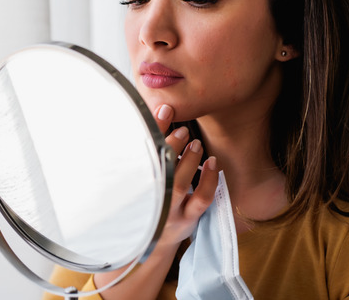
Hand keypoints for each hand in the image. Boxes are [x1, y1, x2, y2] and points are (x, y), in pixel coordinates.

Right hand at [153, 104, 218, 247]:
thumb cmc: (150, 197)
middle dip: (171, 145)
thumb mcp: (146, 173)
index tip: (165, 109)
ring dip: (190, 160)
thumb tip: (163, 109)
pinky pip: (201, 199)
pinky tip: (212, 163)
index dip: (154, 129)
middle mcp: (150, 197)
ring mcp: (169, 210)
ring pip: (179, 184)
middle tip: (182, 131)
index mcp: (135, 182)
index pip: (142, 151)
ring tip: (195, 144)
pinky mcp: (186, 219)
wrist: (152, 240)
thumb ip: (154, 145)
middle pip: (160, 168)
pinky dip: (209, 180)